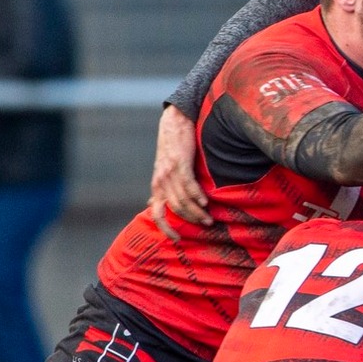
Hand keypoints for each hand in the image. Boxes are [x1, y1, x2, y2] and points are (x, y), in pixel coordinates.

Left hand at [148, 105, 212, 237]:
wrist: (175, 122)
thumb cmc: (172, 147)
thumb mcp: (163, 170)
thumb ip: (160, 188)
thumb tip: (152, 203)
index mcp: (157, 185)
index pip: (157, 213)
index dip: (165, 228)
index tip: (177, 240)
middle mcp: (161, 181)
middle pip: (175, 209)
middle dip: (191, 220)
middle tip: (206, 225)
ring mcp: (170, 172)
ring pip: (183, 199)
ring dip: (197, 211)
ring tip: (210, 217)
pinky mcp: (180, 162)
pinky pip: (189, 184)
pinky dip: (198, 195)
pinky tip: (206, 201)